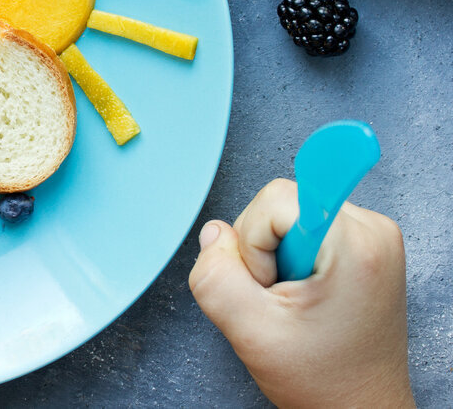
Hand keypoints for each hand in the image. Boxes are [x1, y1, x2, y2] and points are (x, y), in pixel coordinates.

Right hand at [189, 178, 412, 407]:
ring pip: (288, 213)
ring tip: (292, 300)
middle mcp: (372, 231)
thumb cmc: (324, 379)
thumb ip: (216, 276)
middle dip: (261, 248)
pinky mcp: (365, 246)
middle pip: (281, 202)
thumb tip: (213, 234)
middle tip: (278, 297)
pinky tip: (302, 293)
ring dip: (274, 254)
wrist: (361, 408)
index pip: (277, 199)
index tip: (271, 282)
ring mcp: (372, 237)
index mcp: (355, 246)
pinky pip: (304, 225)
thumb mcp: (250, 332)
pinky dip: (290, 256)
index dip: (254, 240)